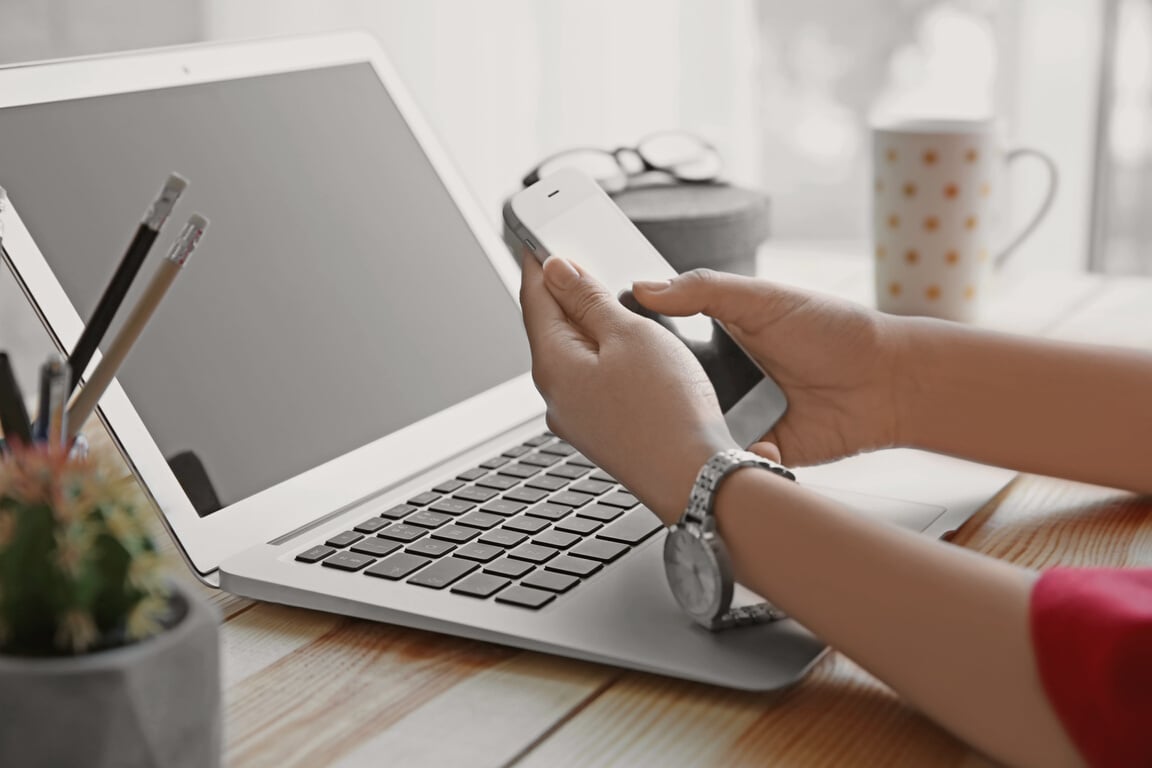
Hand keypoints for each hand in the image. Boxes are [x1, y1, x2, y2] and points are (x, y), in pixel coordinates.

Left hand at [520, 254, 737, 523]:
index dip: (539, 261)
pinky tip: (630, 347)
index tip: (539, 234)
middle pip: (552, 327)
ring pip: (576, 355)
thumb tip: (557, 270)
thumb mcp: (630, 335)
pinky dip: (605, 354)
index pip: (534, 299)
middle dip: (565, 291)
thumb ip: (589, 299)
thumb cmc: (668, 411)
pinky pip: (594, 380)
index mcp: (554, 366)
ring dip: (589, 323)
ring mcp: (579, 419)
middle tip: (578, 255)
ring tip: (611, 295)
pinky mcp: (604, 433)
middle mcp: (558, 396)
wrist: (697, 482)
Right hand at [634, 269, 905, 466]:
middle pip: (670, 394)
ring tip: (703, 420)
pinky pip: (727, 459)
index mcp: (715, 340)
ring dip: (694, 430)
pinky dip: (730, 455)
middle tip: (660, 393)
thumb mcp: (763, 299)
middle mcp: (720, 381)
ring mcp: (737, 418)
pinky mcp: (755, 451)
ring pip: (693, 431)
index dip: (641, 351)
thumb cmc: (834, 333)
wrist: (887, 383)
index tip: (620, 349)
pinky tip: (750, 441)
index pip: (662, 346)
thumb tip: (645, 287)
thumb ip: (704, 290)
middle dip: (662, 398)